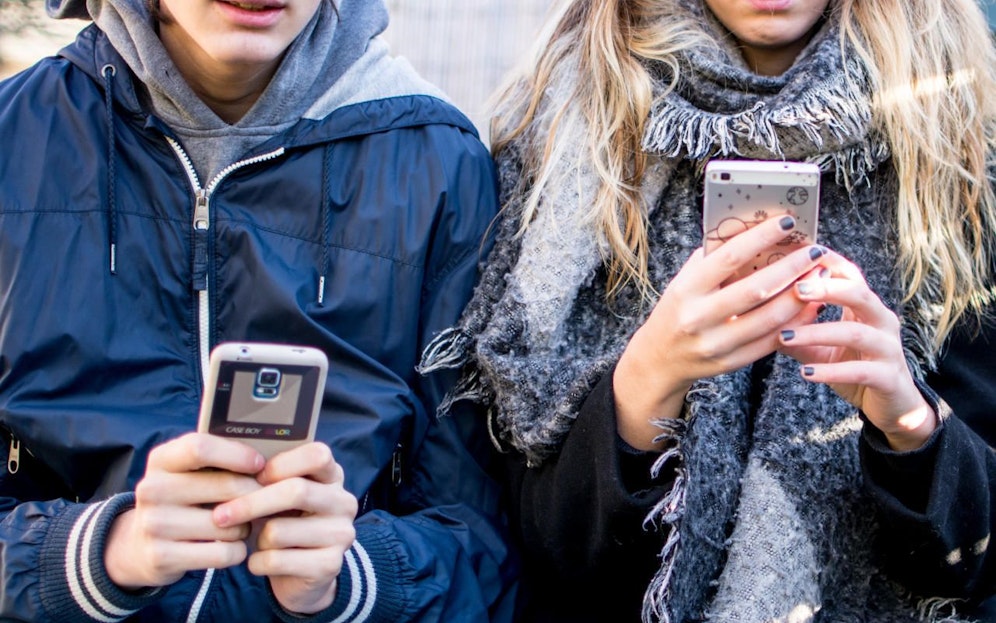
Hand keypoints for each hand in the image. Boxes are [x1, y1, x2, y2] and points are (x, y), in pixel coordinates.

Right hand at [104, 433, 263, 588]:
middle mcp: (153, 489)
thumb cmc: (181, 500)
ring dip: (245, 527)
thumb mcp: (187, 473)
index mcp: (161, 460)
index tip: (259, 464)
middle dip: (256, 494)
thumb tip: (266, 459)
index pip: (200, 448)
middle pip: (226, 486)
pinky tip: (231, 546)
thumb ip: (217, 459)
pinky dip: (237, 551)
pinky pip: (223, 553)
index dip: (237, 455)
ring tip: (239, 526)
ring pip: (229, 525)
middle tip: (264, 500)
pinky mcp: (162, 556)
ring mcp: (154, 524)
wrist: (138, 546)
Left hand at [212, 442, 357, 614]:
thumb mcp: (279, 495)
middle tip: (220, 514)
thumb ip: (267, 477)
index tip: (252, 476)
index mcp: (332, 476)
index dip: (280, 464)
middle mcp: (344, 502)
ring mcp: (341, 534)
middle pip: (296, 491)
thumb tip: (231, 463)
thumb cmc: (283, 522)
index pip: (316, 455)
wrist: (301, 574)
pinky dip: (257, 562)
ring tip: (260, 541)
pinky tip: (260, 562)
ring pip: (279, 531)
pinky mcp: (329, 565)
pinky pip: (276, 560)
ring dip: (257, 538)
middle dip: (251, 503)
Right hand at [614, 215, 825, 448]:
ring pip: (770, 319)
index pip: (729, 258)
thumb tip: (754, 230)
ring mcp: (716, 343)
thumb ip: (713, 259)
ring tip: (819, 276)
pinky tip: (810, 305)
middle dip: (792, 267)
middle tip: (816, 251)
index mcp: (686, 289)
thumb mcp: (684, 281)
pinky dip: (795, 322)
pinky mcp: (731, 362)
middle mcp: (699, 317)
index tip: (788, 222)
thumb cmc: (677, 310)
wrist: (659, 360)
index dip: (761, 238)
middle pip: (756, 289)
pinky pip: (771, 341)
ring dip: (800, 295)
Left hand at [778, 250, 936, 450]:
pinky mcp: (889, 377)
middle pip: (859, 294)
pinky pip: (860, 372)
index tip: (795, 257)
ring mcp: (889, 348)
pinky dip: (831, 371)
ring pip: (855, 333)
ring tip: (786, 336)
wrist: (891, 405)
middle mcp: (882, 321)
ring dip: (818, 333)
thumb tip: (757, 316)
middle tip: (794, 290)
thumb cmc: (853, 367)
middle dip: (826, 289)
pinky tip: (805, 372)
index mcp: (866, 307)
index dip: (826, 263)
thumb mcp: (821, 348)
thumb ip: (797, 331)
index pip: (850, 275)